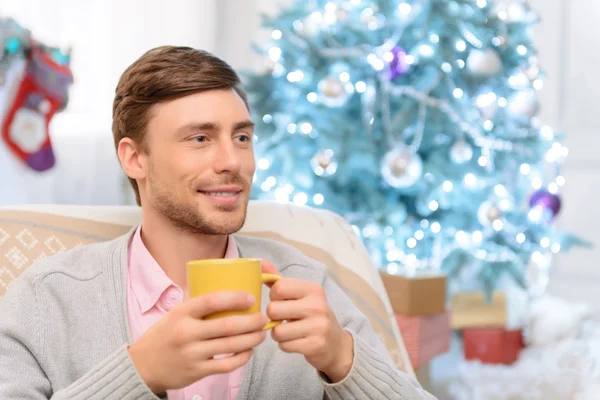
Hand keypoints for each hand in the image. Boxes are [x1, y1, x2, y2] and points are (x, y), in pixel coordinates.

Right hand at [128, 291, 267, 394]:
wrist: (143, 366)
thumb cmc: (165, 334)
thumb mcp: (175, 314)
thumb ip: (197, 303)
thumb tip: (226, 285)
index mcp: (182, 313)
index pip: (211, 301)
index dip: (235, 298)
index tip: (251, 297)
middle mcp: (186, 333)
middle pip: (227, 325)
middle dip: (252, 321)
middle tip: (263, 317)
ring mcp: (192, 354)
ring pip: (231, 345)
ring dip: (252, 339)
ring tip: (261, 333)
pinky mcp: (197, 371)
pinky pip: (226, 365)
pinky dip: (242, 357)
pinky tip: (249, 351)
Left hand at [264, 267, 353, 382]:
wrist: (336, 343)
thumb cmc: (312, 315)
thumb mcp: (300, 295)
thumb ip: (279, 280)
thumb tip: (260, 263)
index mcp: (313, 289)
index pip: (279, 288)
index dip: (274, 297)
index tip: (281, 302)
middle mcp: (317, 305)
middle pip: (273, 310)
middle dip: (273, 317)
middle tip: (283, 319)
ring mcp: (318, 326)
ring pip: (277, 331)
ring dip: (278, 334)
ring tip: (289, 331)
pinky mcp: (315, 345)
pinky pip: (284, 345)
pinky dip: (285, 345)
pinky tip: (295, 341)